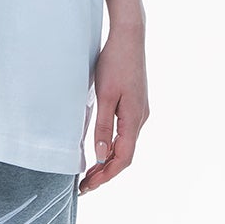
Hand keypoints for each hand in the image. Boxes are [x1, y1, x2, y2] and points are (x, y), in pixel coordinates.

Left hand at [78, 26, 148, 194]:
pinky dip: (112, 147)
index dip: (106, 176)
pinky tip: (100, 150)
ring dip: (108, 162)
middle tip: (83, 186)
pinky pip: (125, 134)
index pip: (123, 159)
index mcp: (134, 118)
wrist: (129, 37)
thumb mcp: (104, 95)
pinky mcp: (135, 105)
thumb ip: (103, 127)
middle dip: (105, 173)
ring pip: (125, 146)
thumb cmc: (115, 62)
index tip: (87, 186)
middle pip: (125, 156)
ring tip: (88, 173)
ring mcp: (139, 112)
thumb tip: (102, 156)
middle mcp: (141, 118)